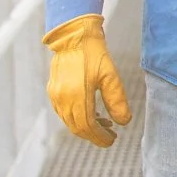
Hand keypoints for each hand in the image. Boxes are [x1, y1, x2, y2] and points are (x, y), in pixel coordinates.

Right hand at [43, 14, 132, 146]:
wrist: (73, 35)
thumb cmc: (94, 53)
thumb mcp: (111, 76)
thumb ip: (117, 101)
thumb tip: (124, 122)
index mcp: (76, 96)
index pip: (87, 127)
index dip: (100, 137)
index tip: (112, 140)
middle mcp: (62, 99)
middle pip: (78, 128)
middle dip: (94, 135)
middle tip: (110, 136)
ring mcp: (55, 96)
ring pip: (70, 121)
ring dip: (86, 126)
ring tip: (105, 123)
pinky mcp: (53, 91)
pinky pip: (64, 112)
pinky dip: (77, 117)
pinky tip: (91, 112)